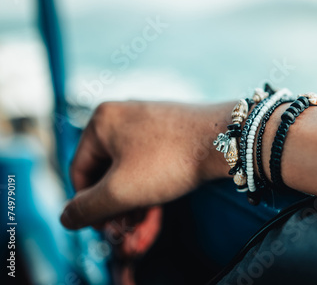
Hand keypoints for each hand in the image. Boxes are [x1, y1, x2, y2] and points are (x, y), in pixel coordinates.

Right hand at [60, 101, 230, 229]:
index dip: (88, 204)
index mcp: (101, 121)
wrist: (225, 140)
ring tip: (146, 219)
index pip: (79, 170)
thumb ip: (86, 208)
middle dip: (115, 203)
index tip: (106, 228)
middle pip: (106, 169)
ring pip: (130, 167)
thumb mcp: (120, 191)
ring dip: (133, 198)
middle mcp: (123, 113)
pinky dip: (150, 182)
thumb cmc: (169, 161)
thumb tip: (66, 217)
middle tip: (128, 228)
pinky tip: (158, 203)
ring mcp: (149, 118)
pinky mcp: (170, 127)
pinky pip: (150, 159)